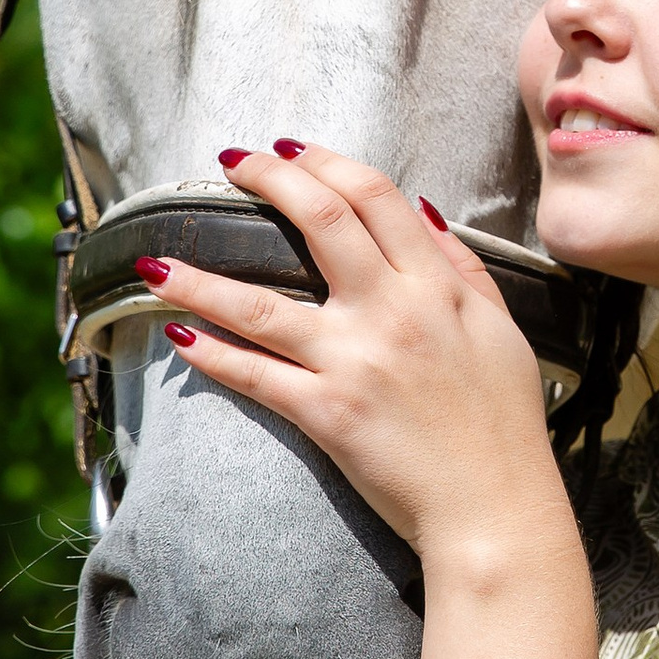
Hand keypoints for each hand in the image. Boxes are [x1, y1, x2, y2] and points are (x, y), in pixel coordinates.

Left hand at [144, 142, 565, 568]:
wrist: (495, 510)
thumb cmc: (505, 425)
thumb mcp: (500, 330)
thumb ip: (462, 267)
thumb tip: (424, 210)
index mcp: (436, 287)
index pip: (374, 197)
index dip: (325, 162)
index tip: (290, 148)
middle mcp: (391, 312)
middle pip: (319, 221)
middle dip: (266, 180)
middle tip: (230, 161)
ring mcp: (354, 362)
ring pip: (260, 305)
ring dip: (199, 279)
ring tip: (153, 261)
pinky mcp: (327, 414)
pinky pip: (255, 376)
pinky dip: (211, 356)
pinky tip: (176, 337)